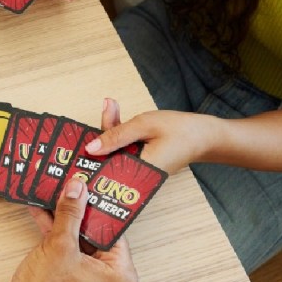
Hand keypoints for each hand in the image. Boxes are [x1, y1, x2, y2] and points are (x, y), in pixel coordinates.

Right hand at [0, 178, 138, 281]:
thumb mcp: (59, 246)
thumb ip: (70, 214)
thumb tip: (77, 189)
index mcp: (121, 276)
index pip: (114, 230)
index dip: (98, 206)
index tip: (90, 186)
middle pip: (97, 236)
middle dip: (79, 213)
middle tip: (71, 188)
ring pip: (81, 244)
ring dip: (65, 223)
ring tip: (54, 197)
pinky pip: (71, 254)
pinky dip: (58, 238)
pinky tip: (44, 216)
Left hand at [85, 98, 216, 173]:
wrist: (205, 136)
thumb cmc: (180, 130)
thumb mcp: (145, 126)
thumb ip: (117, 135)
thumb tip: (90, 148)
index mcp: (138, 172)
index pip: (104, 168)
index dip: (89, 156)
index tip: (77, 141)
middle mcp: (136, 176)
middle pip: (106, 157)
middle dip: (101, 134)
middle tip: (105, 108)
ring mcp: (138, 170)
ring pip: (113, 151)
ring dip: (110, 129)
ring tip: (111, 105)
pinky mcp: (140, 162)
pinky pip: (122, 148)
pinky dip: (119, 133)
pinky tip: (115, 113)